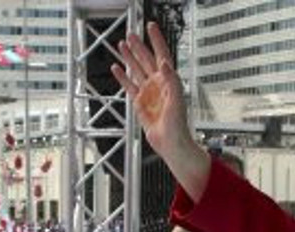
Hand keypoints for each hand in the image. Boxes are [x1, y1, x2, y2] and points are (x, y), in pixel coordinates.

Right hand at [111, 24, 193, 163]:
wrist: (170, 143)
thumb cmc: (178, 124)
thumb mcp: (177, 100)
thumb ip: (172, 80)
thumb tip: (164, 63)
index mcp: (169, 80)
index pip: (162, 55)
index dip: (156, 40)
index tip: (150, 27)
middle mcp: (158, 83)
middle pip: (147, 59)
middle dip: (139, 46)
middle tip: (130, 34)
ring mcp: (148, 92)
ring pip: (136, 70)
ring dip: (129, 57)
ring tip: (121, 45)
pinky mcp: (140, 102)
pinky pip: (129, 86)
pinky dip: (122, 77)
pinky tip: (116, 67)